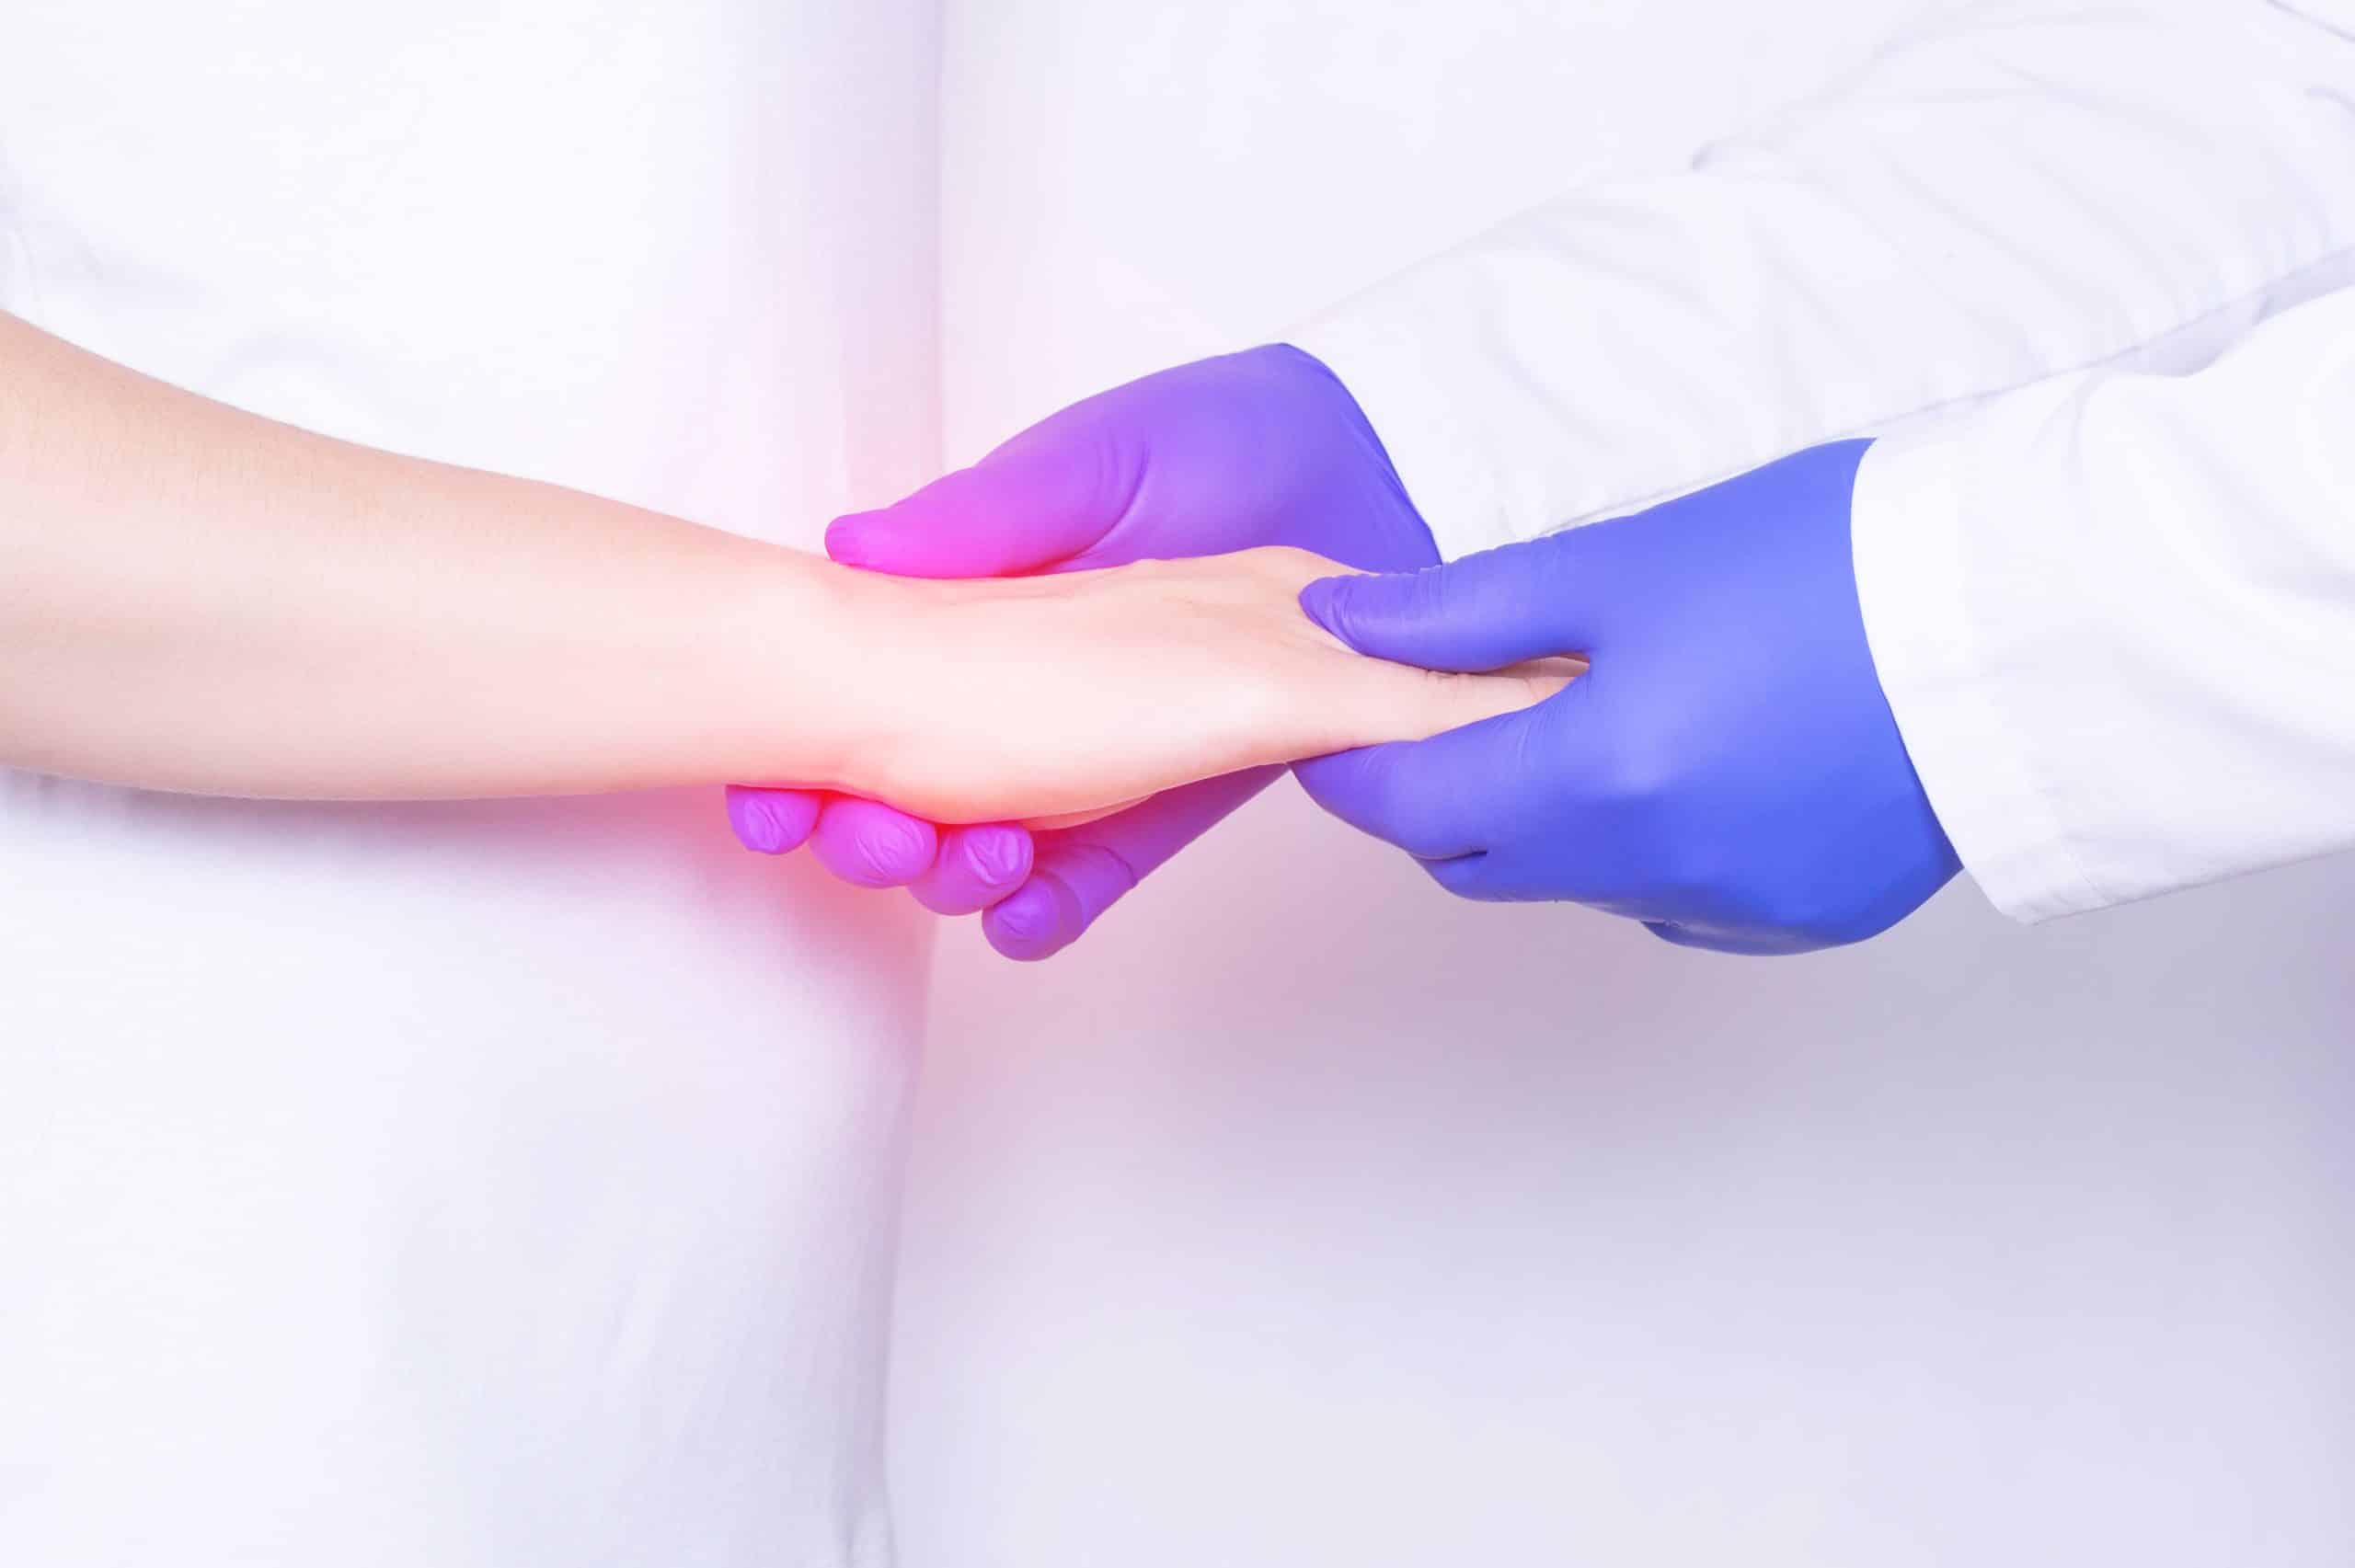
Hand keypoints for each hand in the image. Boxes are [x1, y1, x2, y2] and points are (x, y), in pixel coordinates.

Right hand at [729, 344, 1439, 955]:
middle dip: (864, 833)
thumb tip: (850, 548)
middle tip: (876, 831)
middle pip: (896, 791)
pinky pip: (1091, 873)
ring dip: (951, 874)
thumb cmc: (1226, 437)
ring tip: (975, 856)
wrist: (1374, 470)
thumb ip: (986, 515)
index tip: (772, 797)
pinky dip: (1046, 905)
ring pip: (981, 847)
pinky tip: (1023, 913)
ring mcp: (1085, 748)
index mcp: (968, 604)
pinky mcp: (1168, 793)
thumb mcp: (1098, 460)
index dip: (794, 756)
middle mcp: (1013, 688)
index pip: (851, 691)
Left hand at [1292, 440, 1959, 953]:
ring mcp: (1732, 910)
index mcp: (1596, 779)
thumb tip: (1339, 619)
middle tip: (1456, 707)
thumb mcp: (1625, 561)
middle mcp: (1653, 873)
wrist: (2031, 617)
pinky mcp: (1800, 923)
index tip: (1339, 718)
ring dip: (1548, 820)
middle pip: (1478, 861)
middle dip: (1440, 796)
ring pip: (1573, 884)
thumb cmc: (1834, 563)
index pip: (1406, 803)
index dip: (1350, 766)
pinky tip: (1693, 765)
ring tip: (1596, 715)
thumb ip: (1462, 609)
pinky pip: (1671, 901)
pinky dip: (1645, 847)